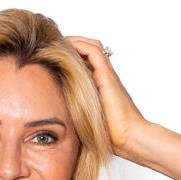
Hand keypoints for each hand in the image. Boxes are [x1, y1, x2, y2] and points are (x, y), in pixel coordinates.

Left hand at [64, 35, 147, 157]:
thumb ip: (74, 114)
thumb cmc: (110, 138)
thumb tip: (54, 120)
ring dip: (73, 41)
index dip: (70, 58)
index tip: (51, 58)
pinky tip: (64, 46)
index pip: (85, 63)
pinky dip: (78, 45)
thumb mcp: (85, 123)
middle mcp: (104, 77)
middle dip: (70, 46)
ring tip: (56, 41)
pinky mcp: (106, 75)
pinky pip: (92, 51)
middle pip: (88, 51)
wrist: (129, 138)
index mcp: (99, 87)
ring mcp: (106, 74)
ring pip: (91, 46)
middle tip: (52, 45)